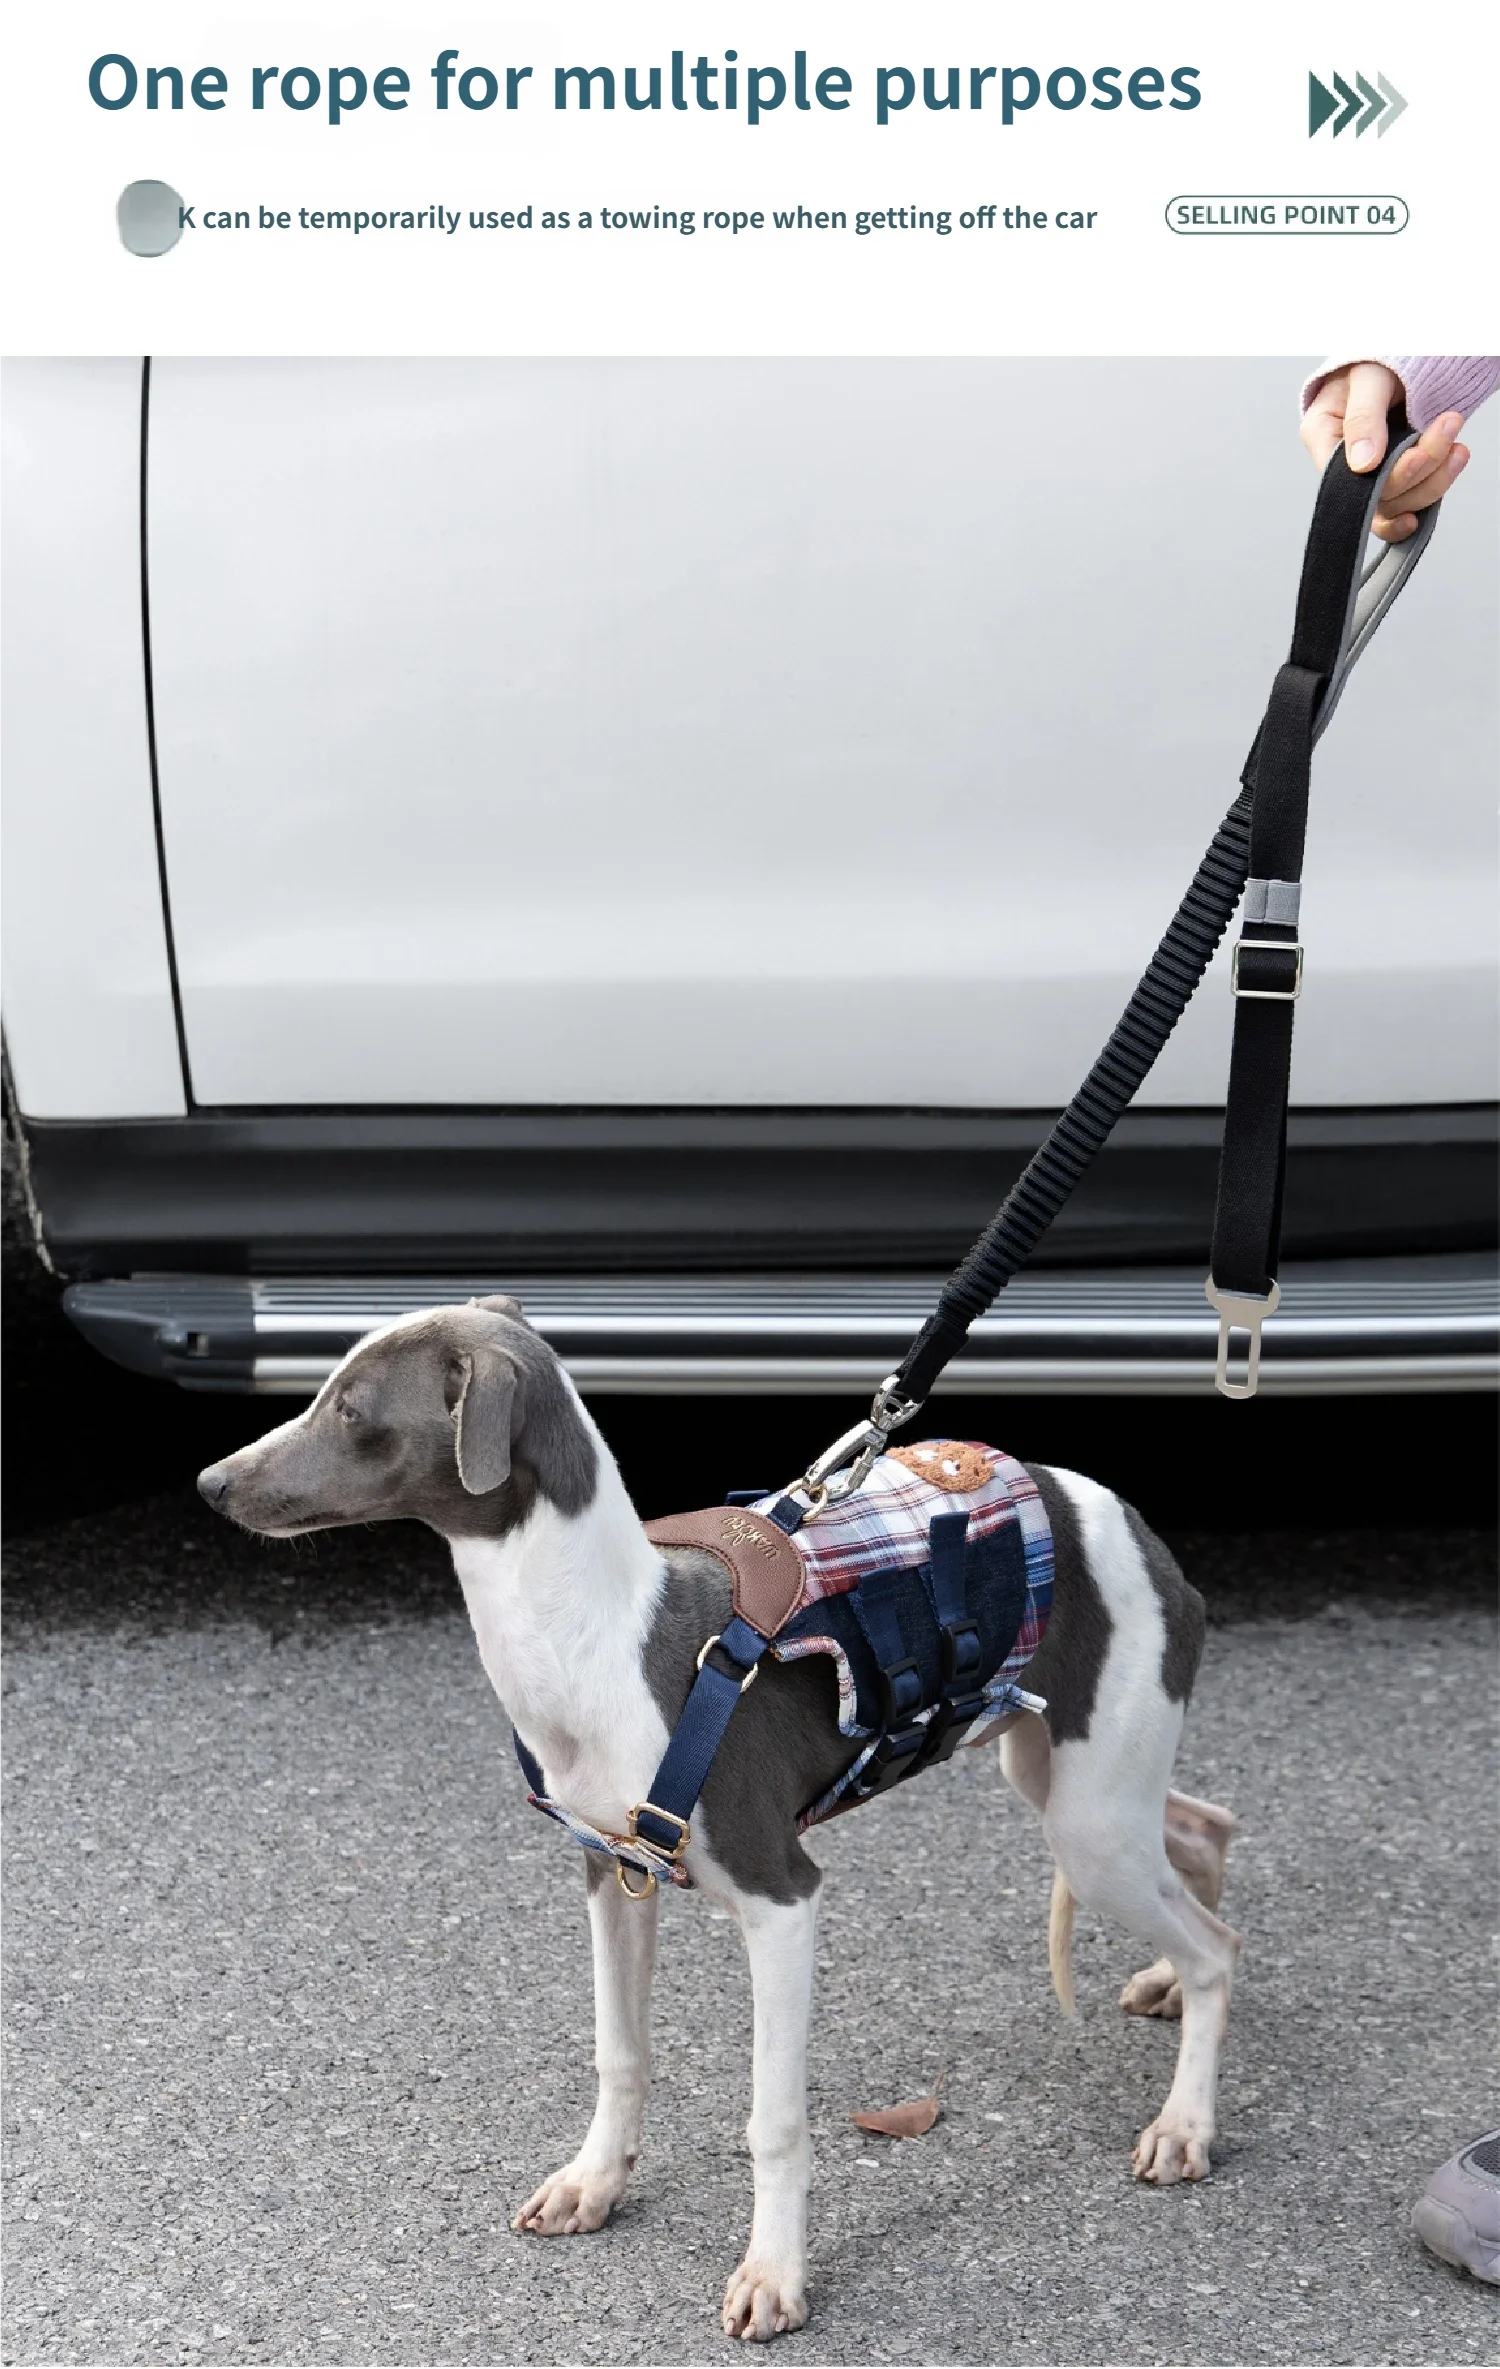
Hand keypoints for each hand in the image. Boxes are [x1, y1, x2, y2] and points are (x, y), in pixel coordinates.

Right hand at [1300, 361, 1469, 540]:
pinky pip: (1413, 498)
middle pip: (1378, 494)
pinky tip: (1452, 464)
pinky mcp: (1397, 474)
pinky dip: (1437, 484)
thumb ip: (1363, 417)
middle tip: (1448, 426)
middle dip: (1419, 467)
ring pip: (1400, 501)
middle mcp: (1344, 463)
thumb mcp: (1368, 377)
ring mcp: (1372, 473)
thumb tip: (1363, 464)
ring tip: (1457, 444)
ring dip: (1435, 477)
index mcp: (1323, 438)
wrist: (1401, 350)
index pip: (1344, 481)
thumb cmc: (1375, 359)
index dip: (1382, 479)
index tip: (1416, 455)